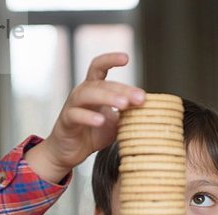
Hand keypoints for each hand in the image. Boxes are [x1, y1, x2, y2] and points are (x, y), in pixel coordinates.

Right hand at [25, 52, 145, 182]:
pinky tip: (101, 121)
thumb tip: (151, 108)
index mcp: (94, 89)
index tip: (126, 58)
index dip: (110, 60)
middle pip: (100, 83)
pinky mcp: (66, 122)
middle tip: (140, 98)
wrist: (69, 152)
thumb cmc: (93, 133)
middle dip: (122, 89)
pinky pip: (76, 115)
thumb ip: (129, 113)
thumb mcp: (116, 121)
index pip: (99, 67)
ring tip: (123, 104)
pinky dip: (88, 117)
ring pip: (87, 95)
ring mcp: (72, 106)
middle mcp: (81, 93)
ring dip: (107, 97)